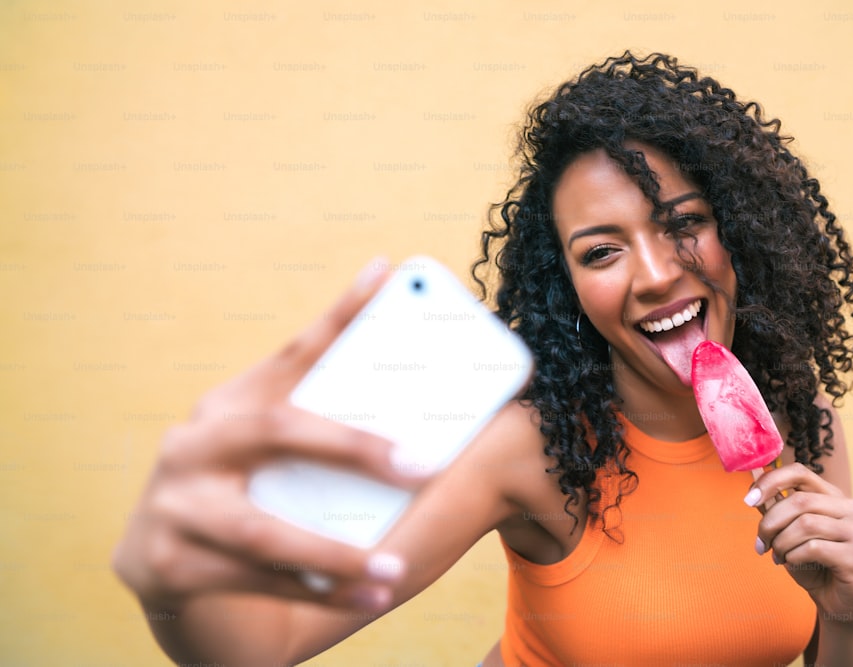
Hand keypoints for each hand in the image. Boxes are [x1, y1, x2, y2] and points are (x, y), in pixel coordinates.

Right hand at [113, 258, 422, 612]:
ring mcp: (174, 504)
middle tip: (423, 465)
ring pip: (266, 532)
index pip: (291, 354)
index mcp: (227, 405)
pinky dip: (318, 593)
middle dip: (355, 449)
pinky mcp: (166, 563)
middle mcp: (193, 443)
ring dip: (338, 554)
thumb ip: (320, 437)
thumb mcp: (272, 458)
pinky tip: (367, 598)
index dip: (339, 314)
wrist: (165, 568)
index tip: (386, 272)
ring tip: (396, 569)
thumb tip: (420, 428)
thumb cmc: (247, 496)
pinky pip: (258, 582)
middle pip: (278, 431)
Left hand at [746, 463, 852, 624]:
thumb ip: (774, 509)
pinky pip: (812, 548)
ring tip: (778, 556)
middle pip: (799, 501)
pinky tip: (793, 563)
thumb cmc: (812, 562)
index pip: (799, 472)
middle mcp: (849, 508)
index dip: (770, 481)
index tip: (749, 499)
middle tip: (761, 543)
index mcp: (832, 496)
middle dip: (770, 522)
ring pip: (805, 524)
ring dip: (782, 543)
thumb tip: (753, 490)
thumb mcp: (788, 531)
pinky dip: (793, 557)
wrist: (838, 600)